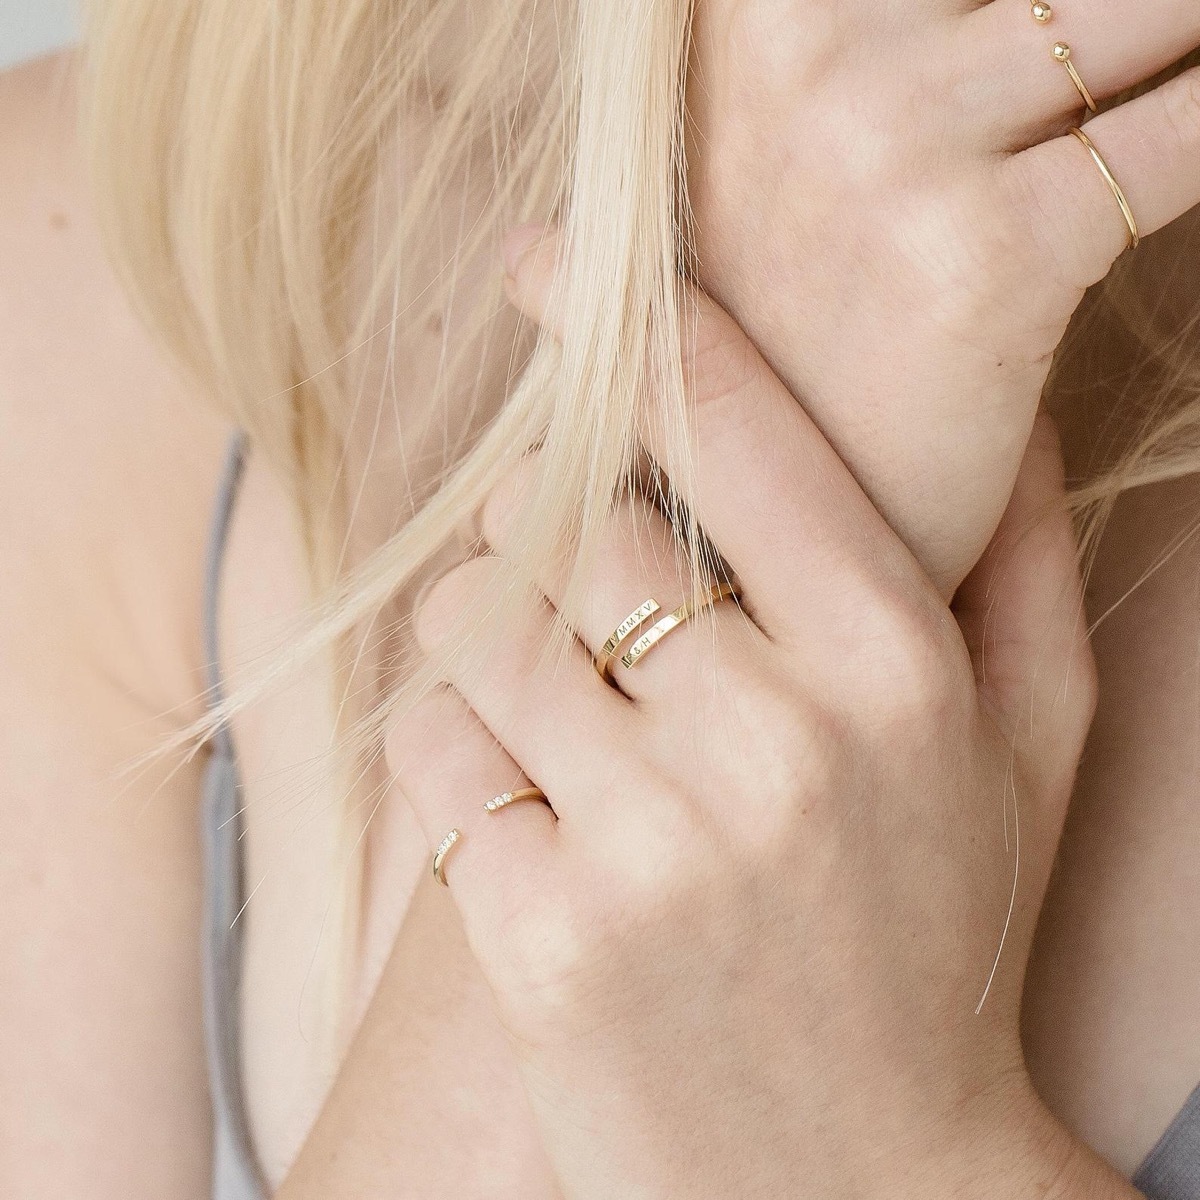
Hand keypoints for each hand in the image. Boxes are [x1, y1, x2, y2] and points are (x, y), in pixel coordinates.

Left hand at [385, 259, 1123, 1196]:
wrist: (864, 1191)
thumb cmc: (940, 945)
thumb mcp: (1027, 754)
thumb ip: (1019, 568)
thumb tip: (989, 415)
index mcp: (894, 665)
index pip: (734, 426)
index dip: (631, 321)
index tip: (546, 261)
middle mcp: (773, 736)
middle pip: (566, 518)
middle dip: (546, 532)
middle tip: (572, 583)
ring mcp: (650, 841)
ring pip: (474, 623)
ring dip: (484, 633)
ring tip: (545, 693)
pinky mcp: (540, 936)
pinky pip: (428, 752)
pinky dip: (447, 750)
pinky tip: (516, 802)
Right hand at [687, 0, 1199, 593]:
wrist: (750, 514)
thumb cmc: (779, 337)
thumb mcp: (761, 154)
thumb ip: (849, 37)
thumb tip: (994, 9)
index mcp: (748, 16)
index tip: (1051, 14)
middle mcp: (808, 53)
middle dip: (1128, 6)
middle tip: (1147, 40)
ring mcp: (894, 146)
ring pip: (1149, 5)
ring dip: (1188, 38)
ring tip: (1184, 66)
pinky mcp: (990, 253)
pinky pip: (1187, 136)